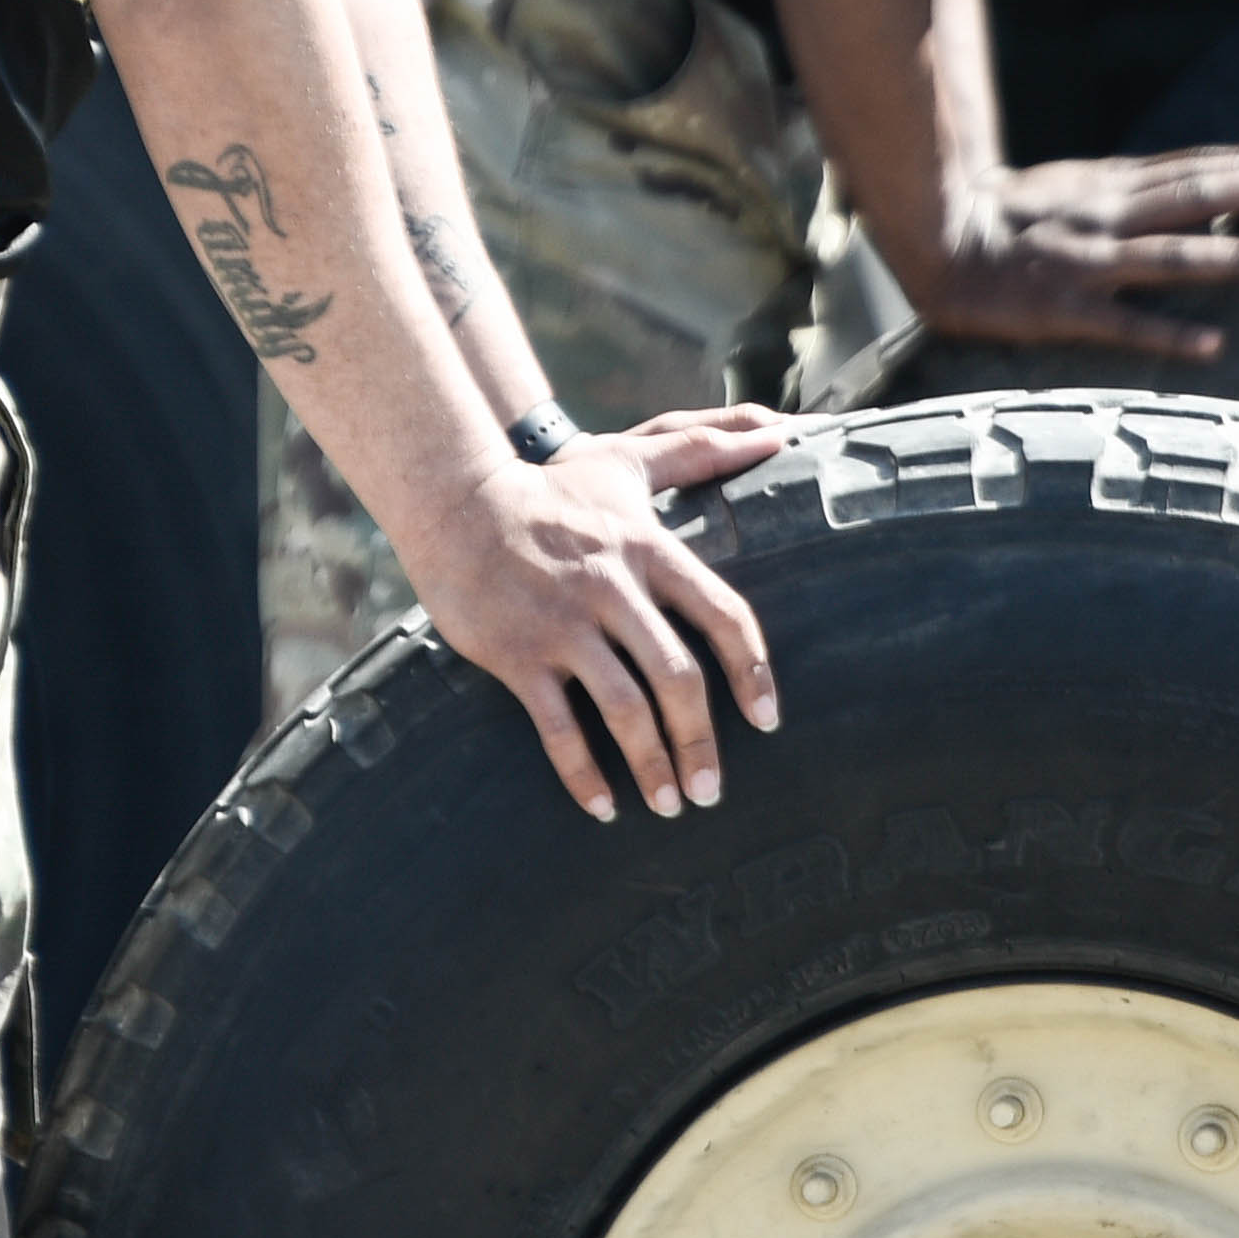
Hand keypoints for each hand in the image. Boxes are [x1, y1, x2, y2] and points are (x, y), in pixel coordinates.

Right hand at [412, 407, 795, 825]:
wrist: (456, 503)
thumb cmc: (552, 490)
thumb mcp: (629, 464)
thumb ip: (706, 451)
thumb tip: (782, 431)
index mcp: (649, 550)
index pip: (723, 616)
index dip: (752, 673)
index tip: (767, 720)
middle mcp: (613, 590)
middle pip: (678, 678)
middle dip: (701, 743)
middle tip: (712, 790)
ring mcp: (563, 626)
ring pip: (624, 710)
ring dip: (652, 767)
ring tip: (669, 804)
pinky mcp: (517, 655)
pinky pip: (559, 728)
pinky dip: (584, 775)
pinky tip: (602, 806)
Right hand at [902, 144, 1238, 359]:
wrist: (939, 245)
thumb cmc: (1009, 220)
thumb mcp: (1069, 186)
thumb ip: (1123, 186)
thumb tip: (1182, 179)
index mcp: (1105, 186)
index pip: (1185, 167)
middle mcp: (1104, 217)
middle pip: (1188, 198)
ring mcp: (1086, 263)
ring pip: (1169, 256)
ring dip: (1230, 258)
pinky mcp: (1064, 309)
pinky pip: (1125, 324)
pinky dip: (1170, 334)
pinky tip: (1213, 345)